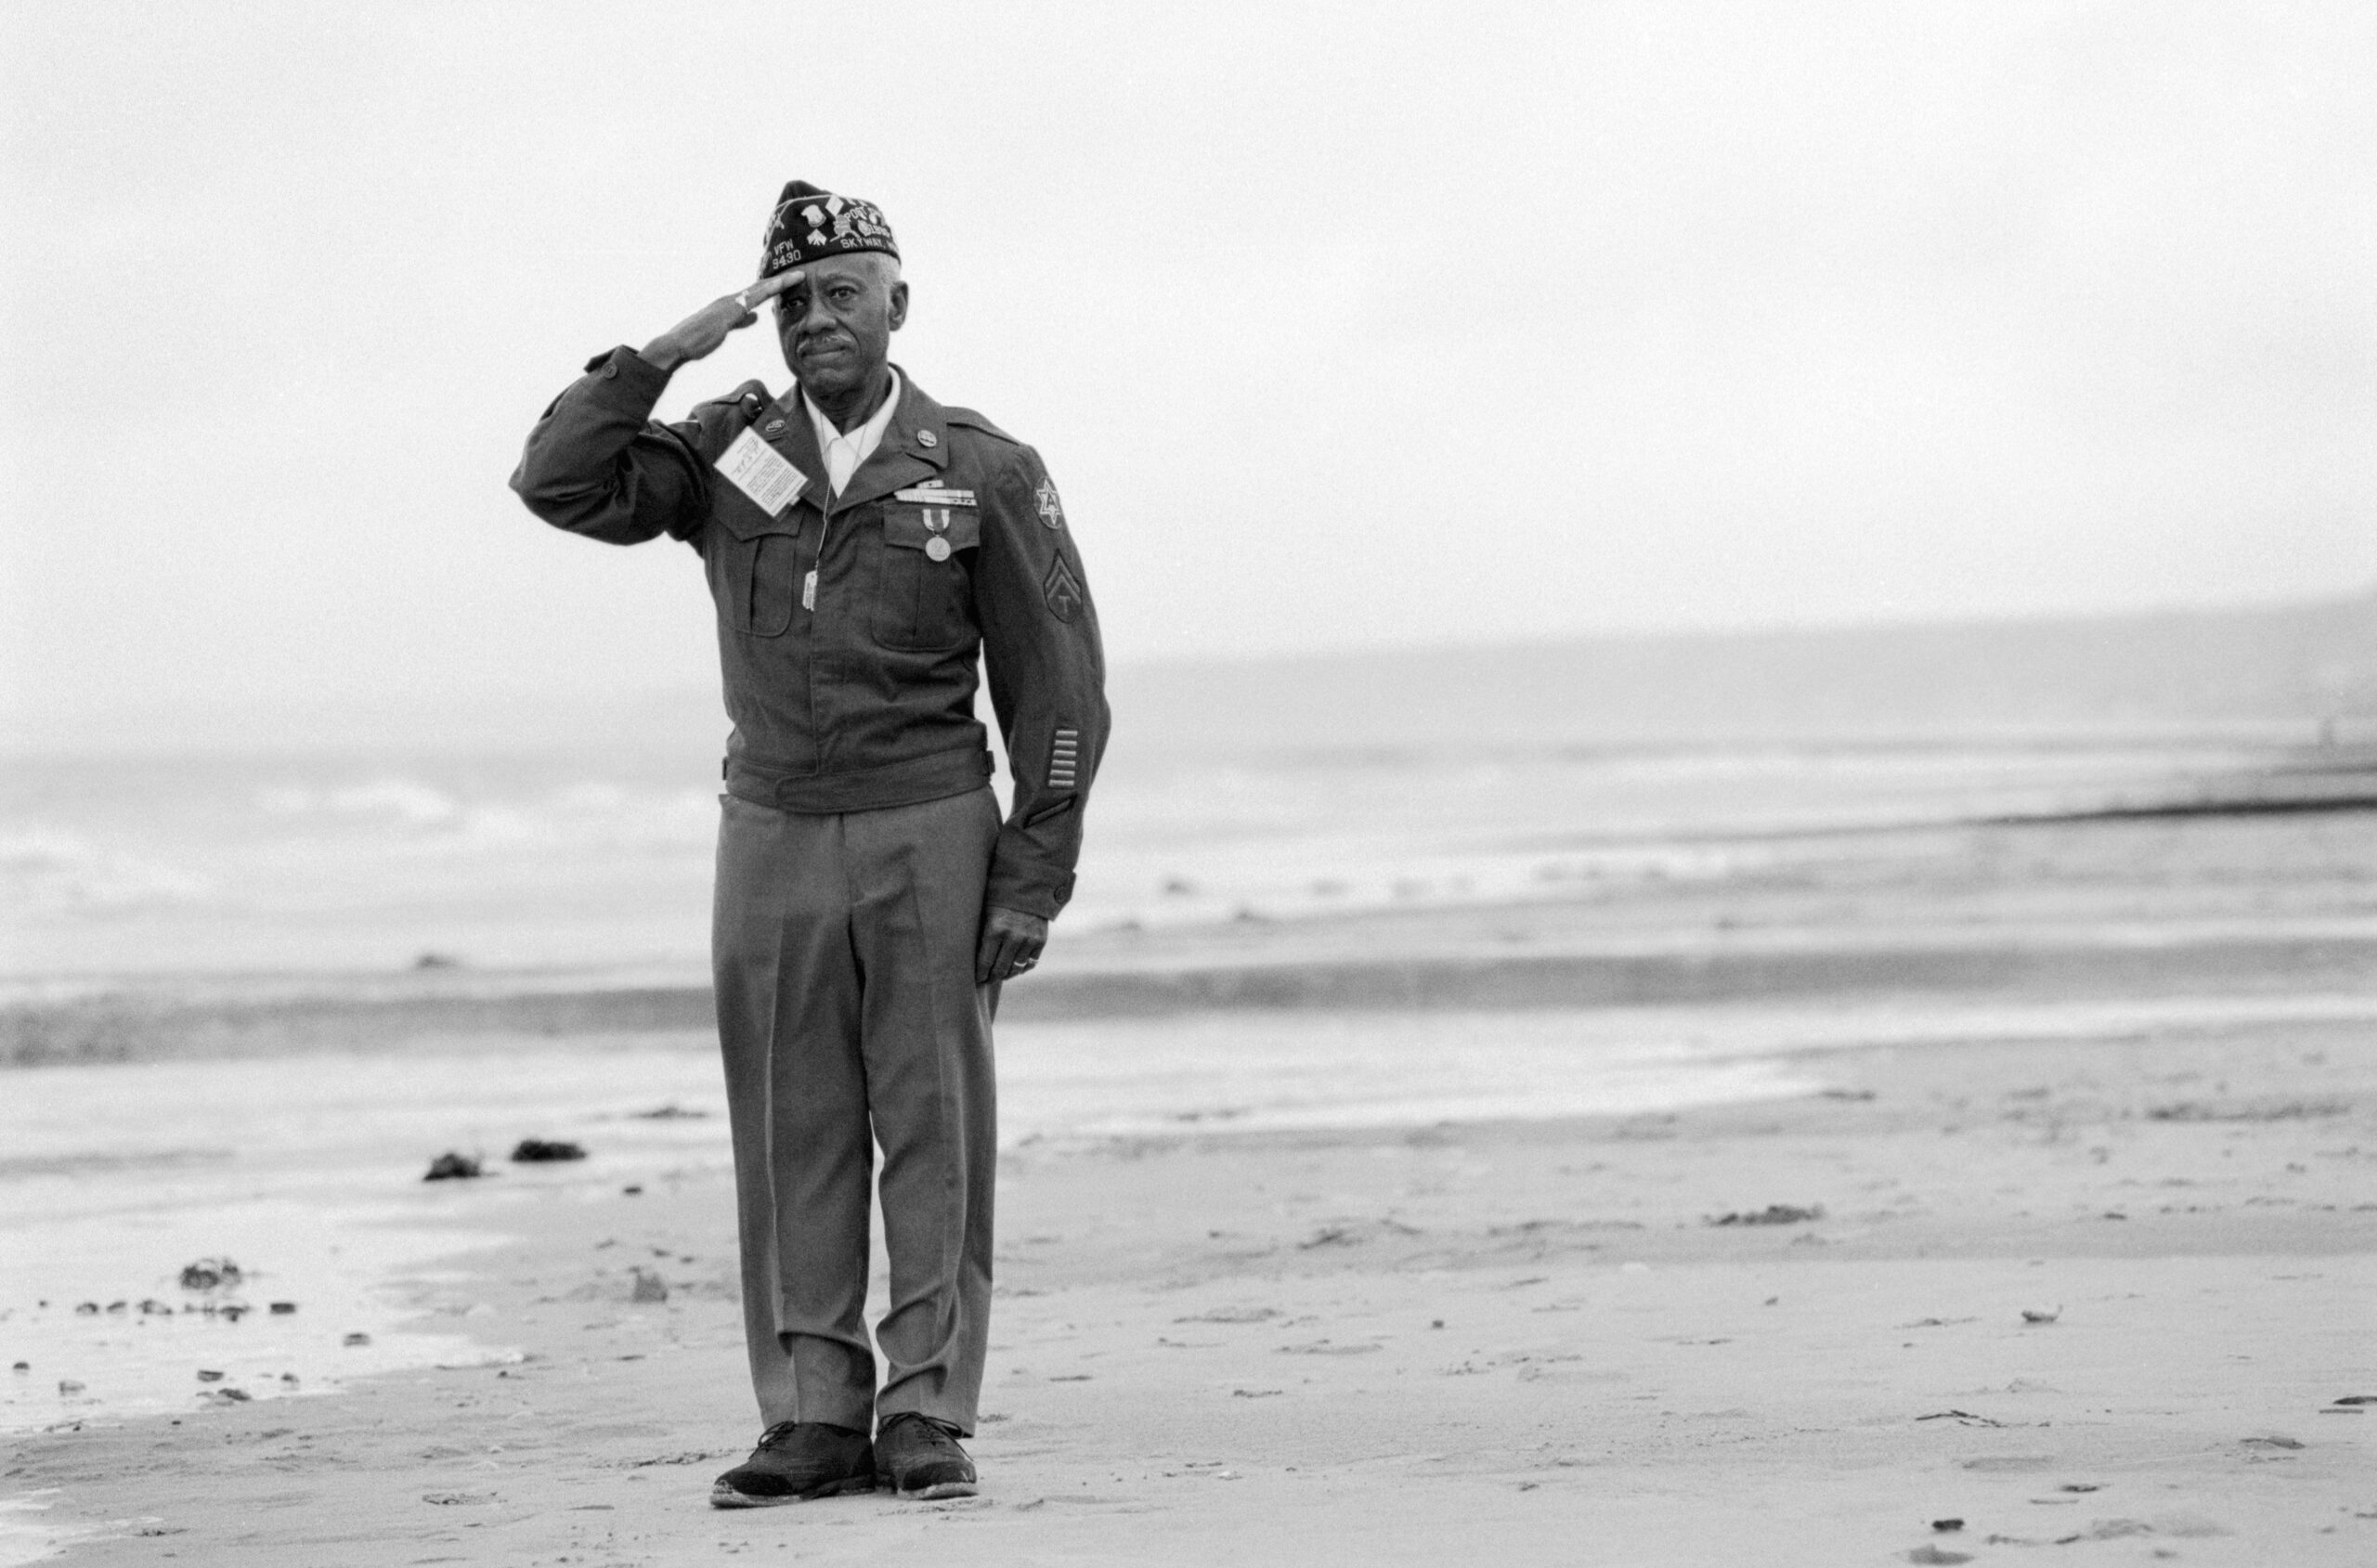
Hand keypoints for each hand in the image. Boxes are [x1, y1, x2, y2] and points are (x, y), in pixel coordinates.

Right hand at [639, 269, 802, 371]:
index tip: (792, 282)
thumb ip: (741, 321)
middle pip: (761, 287)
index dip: (775, 287)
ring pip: (759, 290)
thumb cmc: (698, 340)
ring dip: (779, 282)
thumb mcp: (725, 329)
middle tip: (802, 273)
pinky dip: (766, 292)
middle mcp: (731, 299)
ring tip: (798, 276)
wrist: (678, 344)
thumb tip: (756, 315)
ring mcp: (729, 304)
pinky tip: (778, 288)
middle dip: (781, 280)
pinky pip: (751, 300)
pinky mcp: (728, 312)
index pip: (757, 293)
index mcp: (731, 304)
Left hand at [975, 905, 1049, 984]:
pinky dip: (1021, 968)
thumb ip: (981, 934)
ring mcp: (1029, 940)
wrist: (1029, 884)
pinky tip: (1014, 968)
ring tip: (999, 975)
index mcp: (994, 929)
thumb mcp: (985, 911)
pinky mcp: (1041, 941)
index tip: (976, 979)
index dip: (979, 975)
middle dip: (991, 978)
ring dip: (1006, 975)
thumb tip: (970, 958)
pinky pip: (1030, 964)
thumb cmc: (999, 897)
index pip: (984, 963)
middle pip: (1000, 970)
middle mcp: (1013, 937)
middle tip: (986, 980)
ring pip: (1015, 969)